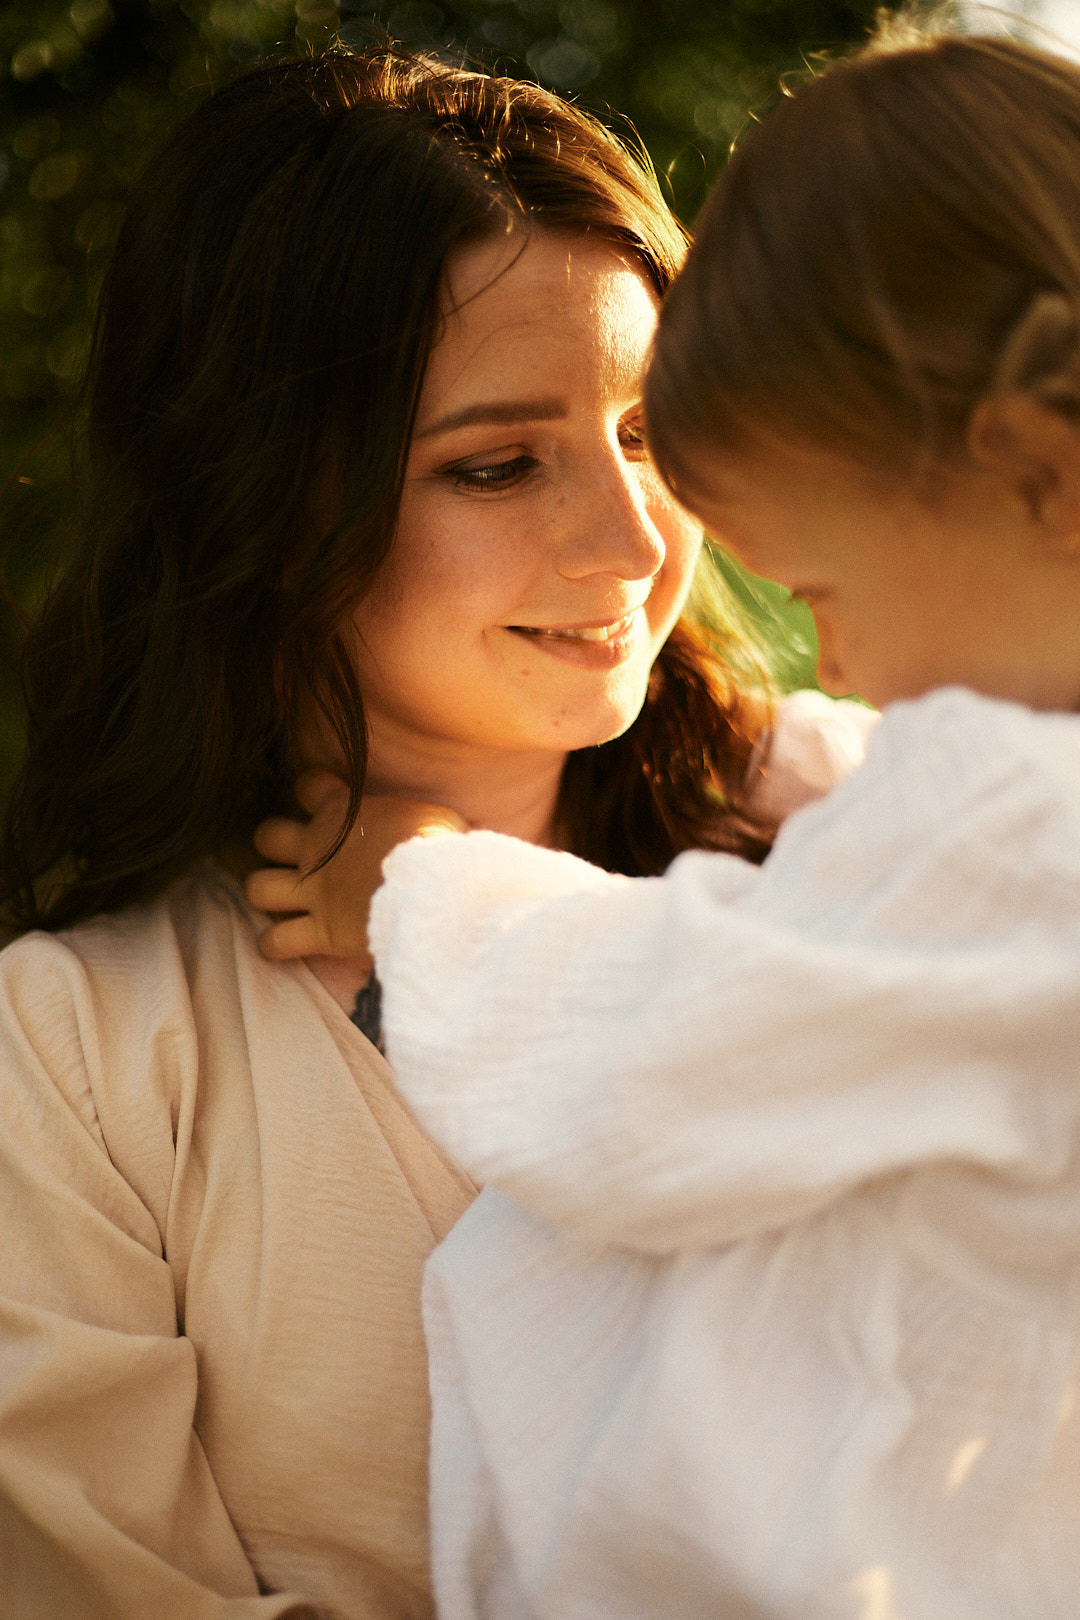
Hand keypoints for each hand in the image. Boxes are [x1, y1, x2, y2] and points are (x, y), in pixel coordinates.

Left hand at [245, 769, 466, 962]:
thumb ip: (413, 820)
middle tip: (298, 858)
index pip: (308, 784)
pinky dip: (274, 944)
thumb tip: (436, 826)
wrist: (438, 888)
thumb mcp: (432, 816)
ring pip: (257, 887)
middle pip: (267, 836)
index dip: (312, 792)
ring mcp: (315, 891)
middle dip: (273, 846)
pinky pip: (276, 942)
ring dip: (265, 893)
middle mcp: (318, 847)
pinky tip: (285, 944)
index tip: (326, 802)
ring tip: (283, 901)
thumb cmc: (443, 846)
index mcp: (345, 810)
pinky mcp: (322, 932)